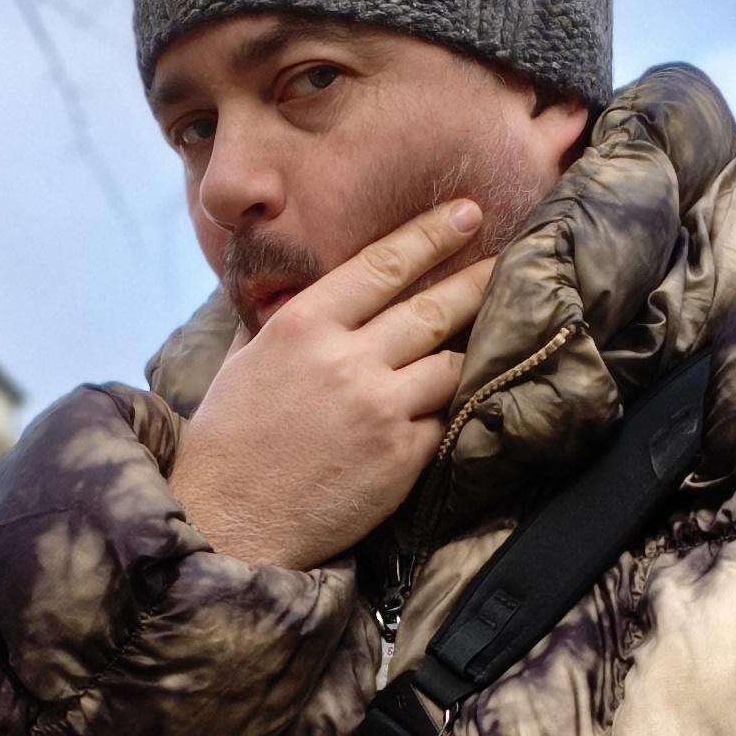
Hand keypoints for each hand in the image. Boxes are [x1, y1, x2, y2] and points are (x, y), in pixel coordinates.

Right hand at [168, 200, 489, 568]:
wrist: (228, 522)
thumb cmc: (229, 441)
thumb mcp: (242, 361)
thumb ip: (273, 317)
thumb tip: (289, 282)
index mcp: (304, 326)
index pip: (383, 264)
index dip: (432, 234)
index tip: (467, 212)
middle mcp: (347, 360)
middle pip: (434, 307)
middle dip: (476, 278)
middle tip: (506, 258)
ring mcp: (379, 409)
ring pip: (450, 363)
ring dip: (464, 354)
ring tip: (482, 341)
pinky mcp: (402, 458)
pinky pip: (445, 419)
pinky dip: (446, 411)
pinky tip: (450, 405)